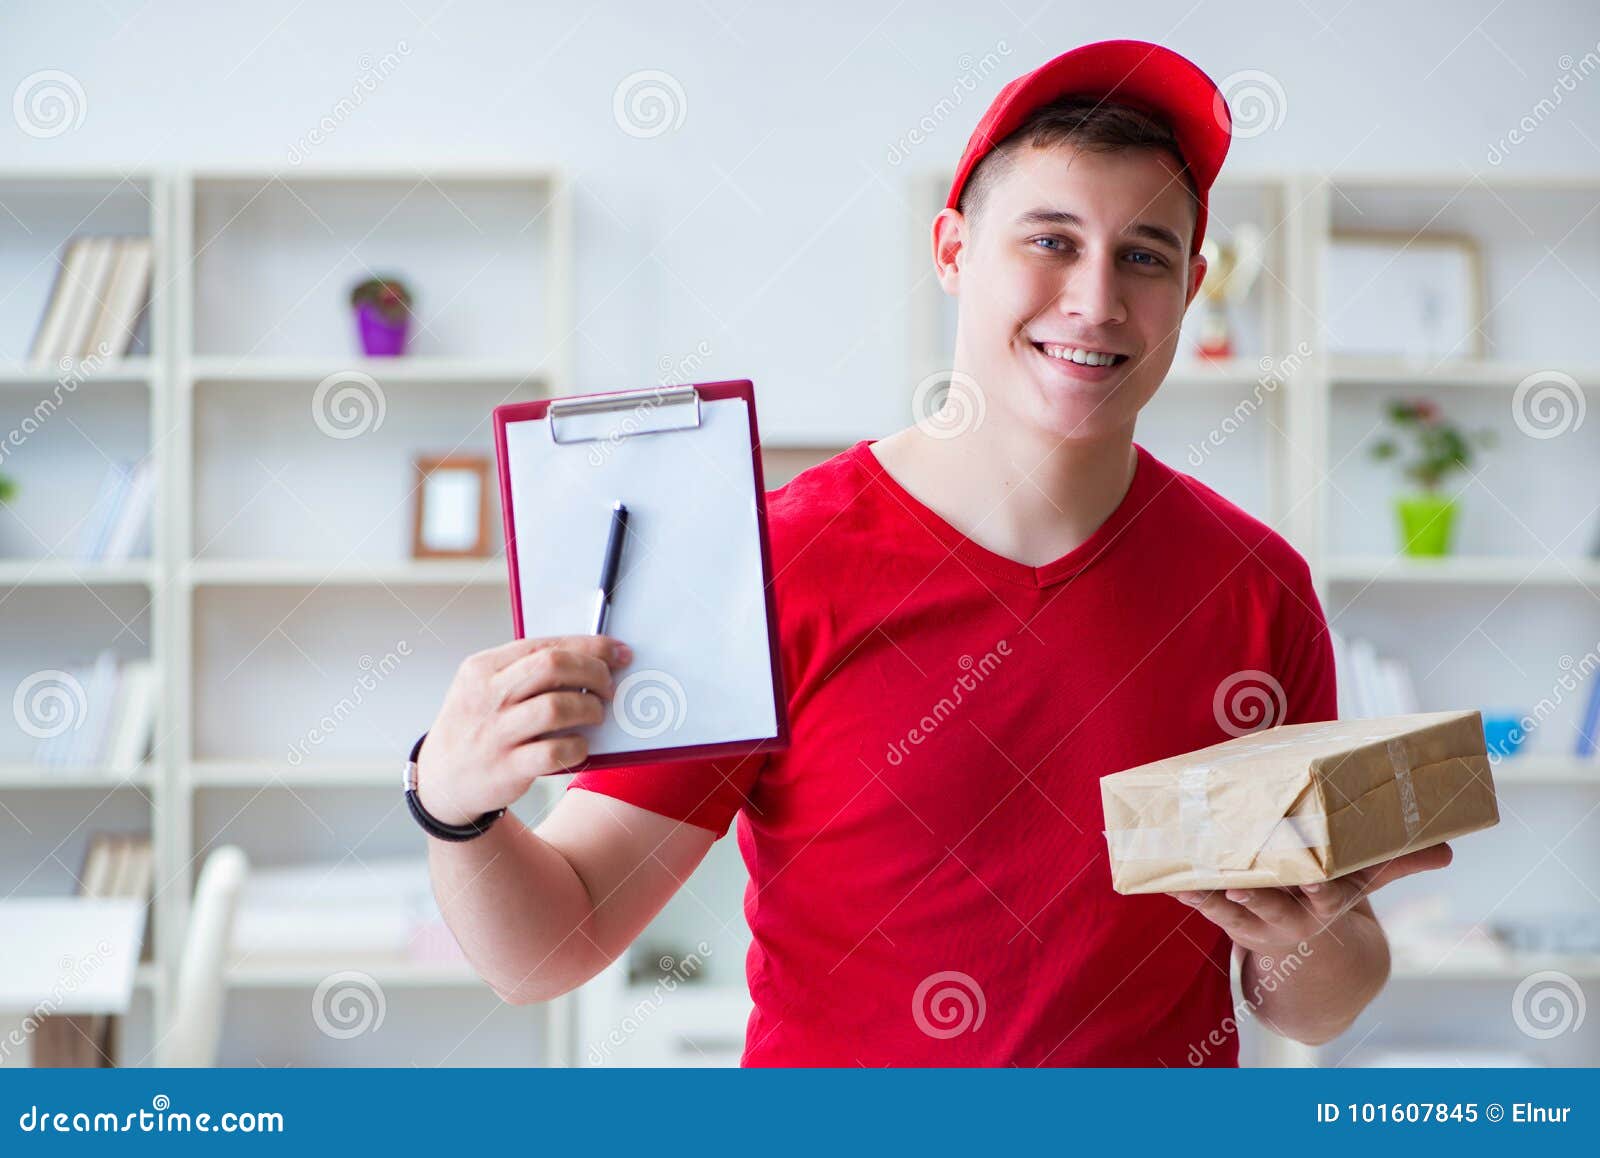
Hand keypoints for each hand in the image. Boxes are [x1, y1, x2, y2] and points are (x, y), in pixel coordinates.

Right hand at [416, 634, 632, 825]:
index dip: (591, 646)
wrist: (442, 779)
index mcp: (483, 668)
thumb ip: (526, 670)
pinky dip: (578, 747)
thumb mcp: (484, 687)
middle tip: (609, 687)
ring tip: (595, 715)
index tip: (619, 652)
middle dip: (595, 672)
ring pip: (558, 707)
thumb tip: (592, 658)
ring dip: (589, 709)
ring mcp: (495, 733)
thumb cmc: (477, 725)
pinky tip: (579, 745)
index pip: (546, 645)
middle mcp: (487, 696)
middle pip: (553, 667)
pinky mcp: (507, 767)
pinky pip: (555, 751)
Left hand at [1174, 842, 1453, 956]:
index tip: (1314, 881)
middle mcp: (1294, 917)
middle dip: (1261, 899)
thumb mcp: (1367, 882)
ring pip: (1235, 915)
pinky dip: (1190, 896)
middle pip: (1276, 909)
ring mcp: (1260, 922)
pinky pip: (1208, 909)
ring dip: (1214, 901)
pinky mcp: (1232, 920)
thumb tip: (1447, 848)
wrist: (1314, 962)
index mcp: (1329, 903)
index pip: (1329, 896)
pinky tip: (1171, 882)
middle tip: (1241, 888)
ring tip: (1193, 885)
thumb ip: (1399, 862)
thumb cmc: (1335, 897)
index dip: (1321, 889)